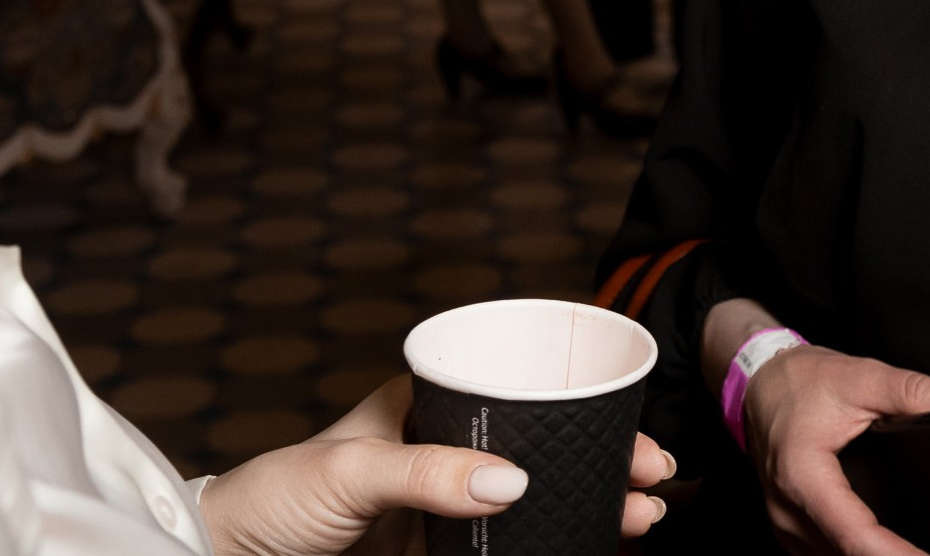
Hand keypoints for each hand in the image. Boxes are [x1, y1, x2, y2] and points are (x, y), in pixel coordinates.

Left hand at [199, 375, 673, 555]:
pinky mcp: (436, 547)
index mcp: (425, 401)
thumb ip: (427, 473)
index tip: (632, 431)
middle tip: (654, 478)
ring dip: (588, 501)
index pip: (521, 390)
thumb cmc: (276, 494)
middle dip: (603, 458)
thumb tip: (512, 479)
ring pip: (535, 493)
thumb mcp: (352, 470)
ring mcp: (442, 498)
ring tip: (639, 516)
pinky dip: (553, 537)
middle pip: (542, 445)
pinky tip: (588, 540)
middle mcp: (442, 444)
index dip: (583, 407)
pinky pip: (508, 539)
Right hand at [742, 342, 929, 555]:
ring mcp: (786, 527)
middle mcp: (788, 511)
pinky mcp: (791, 532)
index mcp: (803, 475)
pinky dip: (859, 553)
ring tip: (920, 551)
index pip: (856, 535)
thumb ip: (914, 392)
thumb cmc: (800, 381)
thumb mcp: (860, 376)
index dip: (899, 555)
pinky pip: (828, 555)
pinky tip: (887, 547)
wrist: (760, 383)